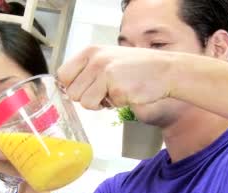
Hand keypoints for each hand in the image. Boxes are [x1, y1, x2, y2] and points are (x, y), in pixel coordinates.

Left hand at [57, 45, 174, 110]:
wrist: (164, 70)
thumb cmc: (136, 67)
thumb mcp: (107, 59)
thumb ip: (87, 70)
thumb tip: (67, 90)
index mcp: (90, 51)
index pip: (63, 75)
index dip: (72, 86)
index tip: (84, 89)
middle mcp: (95, 60)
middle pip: (72, 93)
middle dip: (87, 97)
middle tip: (103, 92)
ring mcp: (105, 74)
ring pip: (85, 103)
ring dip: (99, 104)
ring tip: (114, 92)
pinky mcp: (116, 89)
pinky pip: (105, 106)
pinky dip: (115, 105)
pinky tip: (126, 93)